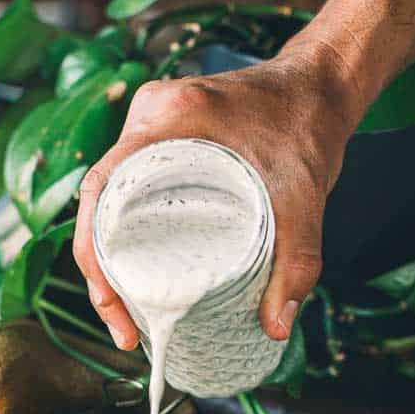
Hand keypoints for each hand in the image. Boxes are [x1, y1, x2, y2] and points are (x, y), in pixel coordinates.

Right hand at [72, 35, 360, 347]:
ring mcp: (151, 124)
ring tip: (131, 313)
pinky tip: (141, 275)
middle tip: (126, 327)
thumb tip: (277, 327)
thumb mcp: (304, 198)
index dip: (94, 254)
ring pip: (110, 198)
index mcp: (170, 117)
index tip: (112, 304)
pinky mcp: (162, 137)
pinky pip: (130, 189)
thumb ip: (297, 261)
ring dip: (111, 255)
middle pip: (99, 201)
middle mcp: (150, 115)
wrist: (320, 86)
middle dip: (102, 271)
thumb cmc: (309, 128)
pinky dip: (128, 233)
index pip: (102, 189)